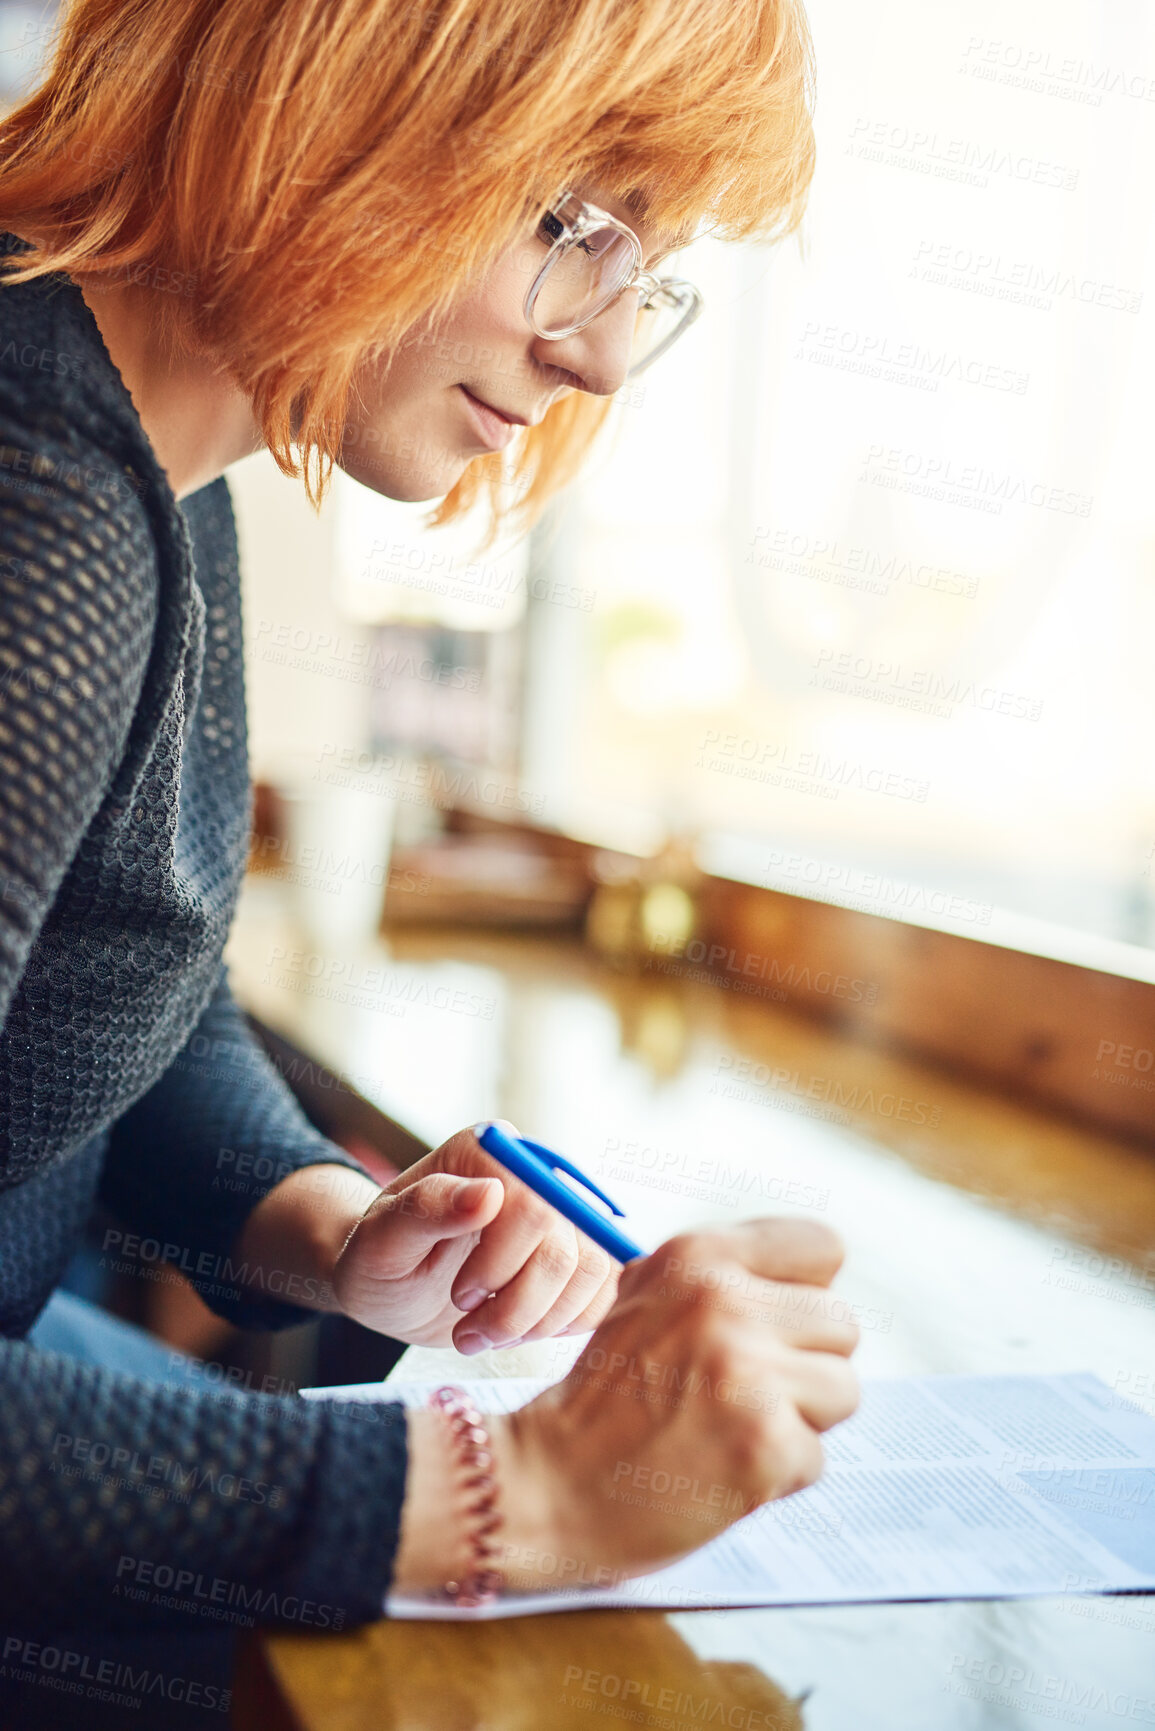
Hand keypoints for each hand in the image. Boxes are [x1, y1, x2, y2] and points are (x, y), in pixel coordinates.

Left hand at [331, 1121, 619, 1349]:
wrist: (392, 1288)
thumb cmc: (378, 1259)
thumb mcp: (382, 1239)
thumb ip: (429, 1209)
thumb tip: (490, 1193)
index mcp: (491, 1150)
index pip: (534, 1206)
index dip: (503, 1263)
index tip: (460, 1295)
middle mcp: (535, 1173)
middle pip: (568, 1247)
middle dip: (518, 1306)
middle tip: (468, 1333)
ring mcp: (564, 1213)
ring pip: (593, 1273)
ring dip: (541, 1322)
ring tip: (486, 1335)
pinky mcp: (577, 1252)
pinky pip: (604, 1291)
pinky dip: (566, 1324)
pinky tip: (519, 1330)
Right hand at [490, 1217, 858, 1588]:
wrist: (548, 1483)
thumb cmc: (603, 1397)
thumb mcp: (646, 1297)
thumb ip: (722, 1276)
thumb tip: (811, 1276)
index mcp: (699, 1256)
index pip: (822, 1245)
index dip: (808, 1289)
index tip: (782, 1322)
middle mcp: (726, 1303)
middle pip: (841, 1324)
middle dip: (805, 1363)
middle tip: (747, 1391)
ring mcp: (748, 1375)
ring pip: (842, 1390)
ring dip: (800, 1420)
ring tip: (733, 1428)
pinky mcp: (763, 1446)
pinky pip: (816, 1456)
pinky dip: (777, 1474)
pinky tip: (723, 1469)